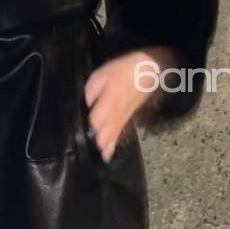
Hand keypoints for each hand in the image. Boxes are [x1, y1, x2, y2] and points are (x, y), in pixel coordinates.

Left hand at [83, 45, 182, 161]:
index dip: (89, 128)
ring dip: (106, 147)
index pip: (97, 120)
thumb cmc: (122, 70)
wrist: (147, 71)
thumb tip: (86, 104)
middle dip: (98, 142)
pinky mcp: (128, 118)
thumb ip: (91, 90)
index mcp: (110, 100)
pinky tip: (108, 153)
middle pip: (106, 132)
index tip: (81, 133)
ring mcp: (124, 116)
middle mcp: (117, 112)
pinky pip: (119, 134)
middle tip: (89, 150)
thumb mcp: (101, 74)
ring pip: (114, 135)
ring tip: (99, 157)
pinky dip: (113, 144)